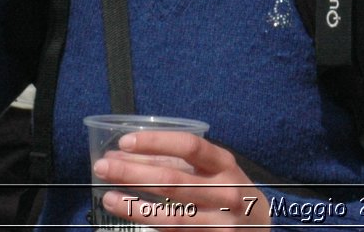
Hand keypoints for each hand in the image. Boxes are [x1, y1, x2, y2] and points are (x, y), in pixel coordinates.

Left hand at [94, 131, 269, 227]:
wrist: (259, 229)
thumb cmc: (229, 190)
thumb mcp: (214, 170)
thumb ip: (178, 162)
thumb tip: (129, 154)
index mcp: (225, 164)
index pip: (190, 146)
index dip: (156, 142)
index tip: (125, 141)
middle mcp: (225, 192)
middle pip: (173, 181)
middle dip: (133, 172)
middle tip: (103, 165)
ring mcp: (219, 221)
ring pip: (169, 214)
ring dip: (133, 204)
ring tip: (107, 194)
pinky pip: (173, 231)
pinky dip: (145, 220)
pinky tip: (125, 211)